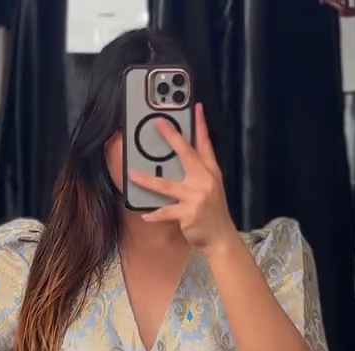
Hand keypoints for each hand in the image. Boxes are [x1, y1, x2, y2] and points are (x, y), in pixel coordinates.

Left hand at [129, 103, 236, 254]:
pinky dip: (155, 215)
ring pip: (167, 185)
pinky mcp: (188, 214)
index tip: (196, 108)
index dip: (201, 125)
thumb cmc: (213, 214)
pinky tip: (145, 215)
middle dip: (172, 137)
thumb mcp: (211, 189)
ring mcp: (196, 197)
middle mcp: (205, 181)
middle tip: (159, 123)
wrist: (221, 239)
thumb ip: (198, 174)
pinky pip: (166, 212)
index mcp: (211, 172)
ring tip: (134, 175)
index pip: (206, 144)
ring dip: (148, 181)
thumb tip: (180, 161)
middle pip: (186, 154)